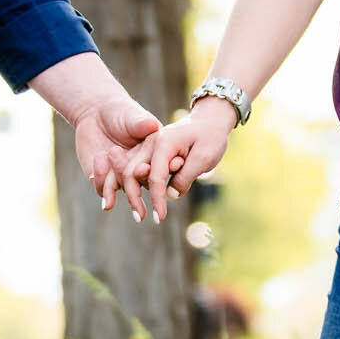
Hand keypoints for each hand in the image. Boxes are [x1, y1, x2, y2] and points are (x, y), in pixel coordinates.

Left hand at [77, 92, 159, 220]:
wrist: (95, 114)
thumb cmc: (120, 112)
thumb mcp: (132, 116)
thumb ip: (141, 123)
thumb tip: (152, 125)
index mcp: (153, 156)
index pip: (162, 169)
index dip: (163, 170)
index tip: (160, 166)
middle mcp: (140, 170)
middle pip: (144, 185)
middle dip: (141, 183)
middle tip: (139, 169)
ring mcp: (122, 178)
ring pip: (123, 190)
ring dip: (117, 183)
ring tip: (110, 153)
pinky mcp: (104, 179)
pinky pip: (103, 189)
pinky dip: (100, 179)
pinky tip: (98, 160)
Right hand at [139, 100, 237, 221]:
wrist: (209, 121)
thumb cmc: (210, 137)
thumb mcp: (204, 157)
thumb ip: (186, 176)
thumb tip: (170, 195)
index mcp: (163, 142)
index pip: (155, 176)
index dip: (157, 199)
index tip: (160, 218)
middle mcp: (150, 142)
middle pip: (131, 172)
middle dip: (133, 198)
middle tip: (140, 218)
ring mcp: (147, 146)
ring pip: (129, 170)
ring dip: (129, 192)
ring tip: (137, 213)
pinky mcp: (149, 152)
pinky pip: (135, 168)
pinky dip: (132, 184)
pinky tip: (136, 200)